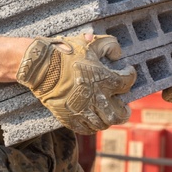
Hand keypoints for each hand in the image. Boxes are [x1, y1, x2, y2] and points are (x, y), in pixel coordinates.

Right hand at [17, 33, 135, 133]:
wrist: (40, 66)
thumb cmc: (65, 53)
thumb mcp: (88, 42)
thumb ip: (108, 45)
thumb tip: (117, 54)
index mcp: (104, 80)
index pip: (127, 82)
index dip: (131, 75)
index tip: (128, 71)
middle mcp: (96, 99)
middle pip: (119, 114)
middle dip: (124, 110)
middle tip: (124, 106)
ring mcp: (83, 111)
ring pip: (104, 123)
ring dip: (108, 118)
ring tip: (108, 113)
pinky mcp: (70, 118)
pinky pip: (86, 129)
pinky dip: (92, 126)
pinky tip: (92, 119)